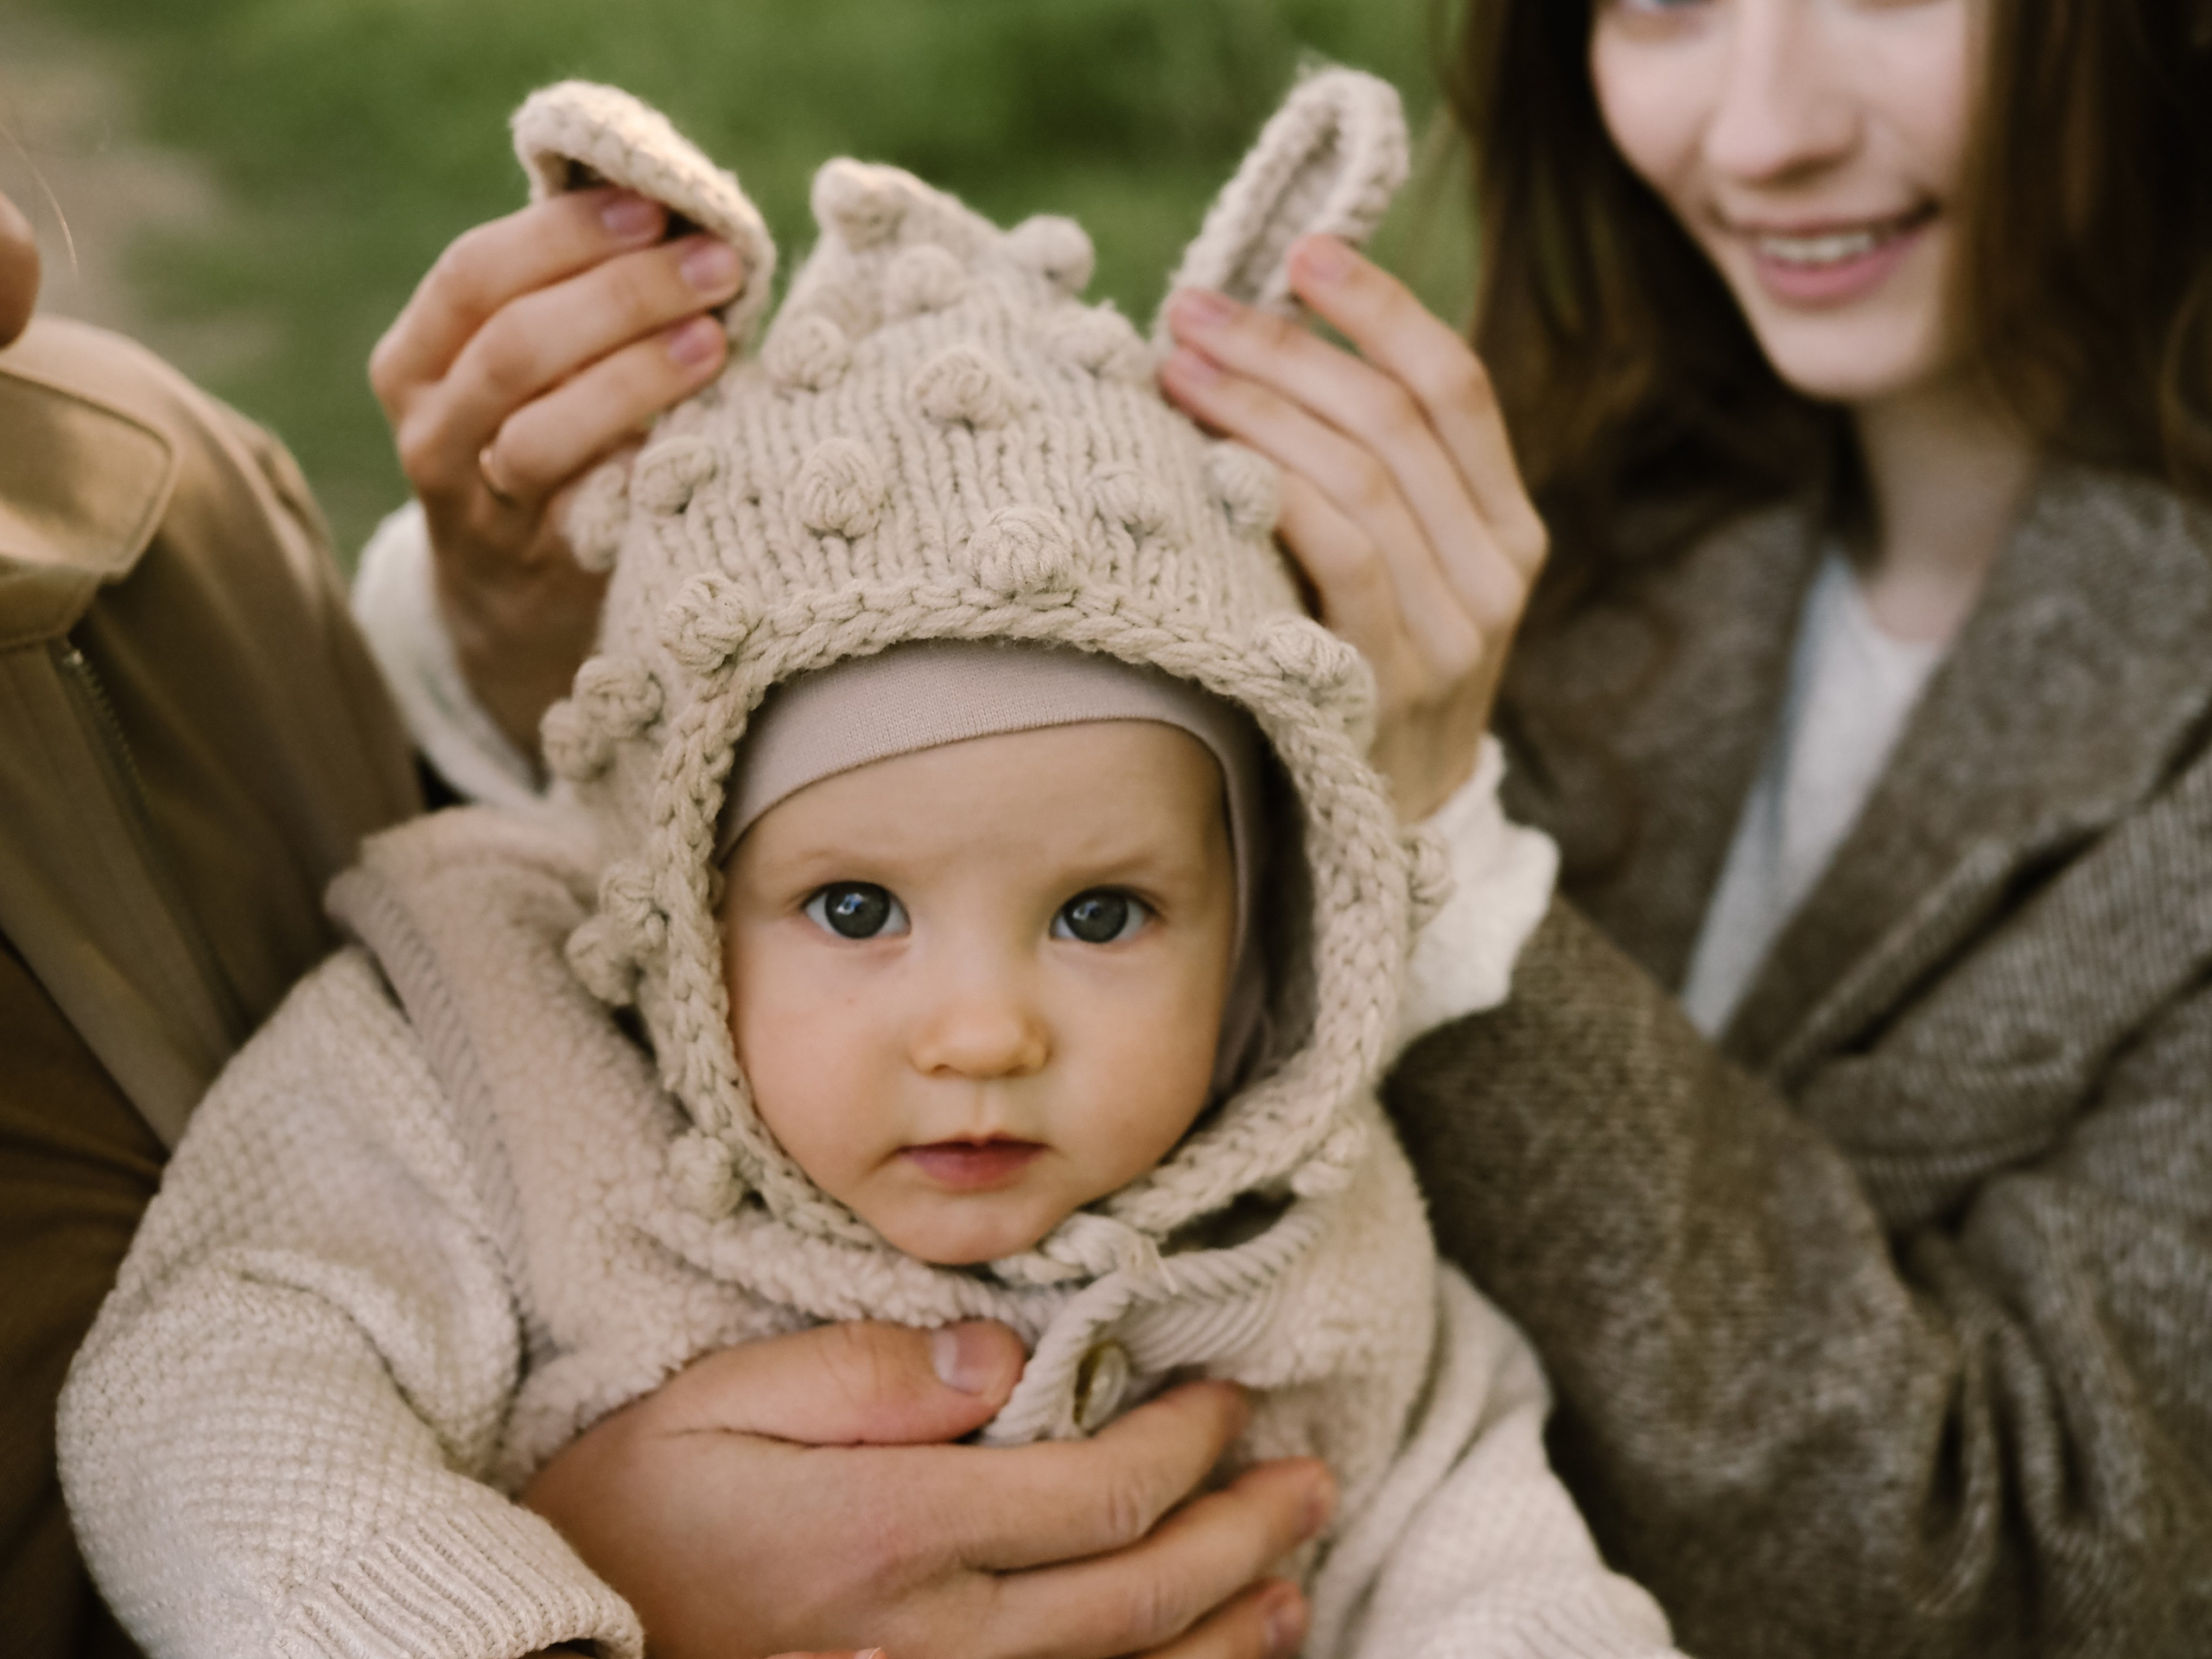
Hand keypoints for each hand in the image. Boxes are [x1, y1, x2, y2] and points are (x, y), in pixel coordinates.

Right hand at [369, 188, 749, 757]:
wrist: (513, 607)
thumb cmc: (546, 447)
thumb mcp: (533, 373)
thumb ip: (572, 301)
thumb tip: (679, 211)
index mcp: (417, 358)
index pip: (474, 272)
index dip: (565, 233)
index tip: (656, 208)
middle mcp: (430, 431)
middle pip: (513, 344)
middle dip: (621, 293)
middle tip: (715, 266)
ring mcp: (476, 508)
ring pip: (538, 433)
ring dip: (635, 376)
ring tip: (715, 340)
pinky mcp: (538, 570)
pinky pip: (587, 512)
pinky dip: (643, 465)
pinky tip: (704, 433)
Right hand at [522, 1320, 1329, 1658]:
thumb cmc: (626, 1520)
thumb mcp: (717, 1404)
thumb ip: (867, 1375)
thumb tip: (1002, 1355)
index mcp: (896, 1531)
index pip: (1098, 1488)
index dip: (1186, 1443)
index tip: (1225, 1398)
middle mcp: (937, 1638)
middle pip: (1142, 1590)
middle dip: (1244, 1531)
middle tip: (1308, 1480)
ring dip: (1231, 1631)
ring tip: (1295, 1581)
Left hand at [1160, 235, 1547, 822]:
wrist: (1388, 837)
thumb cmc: (1363, 688)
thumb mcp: (1395, 584)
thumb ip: (1366, 489)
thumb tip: (1252, 356)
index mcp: (1508, 528)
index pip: (1455, 386)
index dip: (1380, 309)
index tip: (1303, 254)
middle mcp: (1498, 570)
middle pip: (1395, 415)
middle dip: (1285, 348)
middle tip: (1191, 310)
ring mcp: (1458, 627)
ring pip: (1362, 472)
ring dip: (1258, 405)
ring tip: (1175, 367)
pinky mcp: (1400, 677)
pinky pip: (1340, 551)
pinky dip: (1274, 488)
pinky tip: (1210, 458)